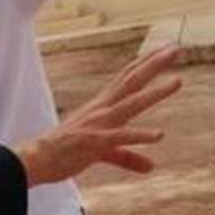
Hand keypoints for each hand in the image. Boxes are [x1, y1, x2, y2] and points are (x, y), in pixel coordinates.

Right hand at [13, 44, 181, 185]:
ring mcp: (98, 124)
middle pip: (132, 81)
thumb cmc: (65, 151)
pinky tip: (158, 135)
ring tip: (177, 81)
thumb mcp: (102, 153)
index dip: (146, 63)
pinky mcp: (95, 142)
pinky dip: (139, 135)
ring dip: (154, 92)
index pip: (127, 78)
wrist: (36, 159)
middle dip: (154, 64)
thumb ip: (128, 157)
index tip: (164, 49)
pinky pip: (120, 137)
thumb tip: (151, 166)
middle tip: (175, 48)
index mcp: (102, 106)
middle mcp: (102, 109)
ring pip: (131, 104)